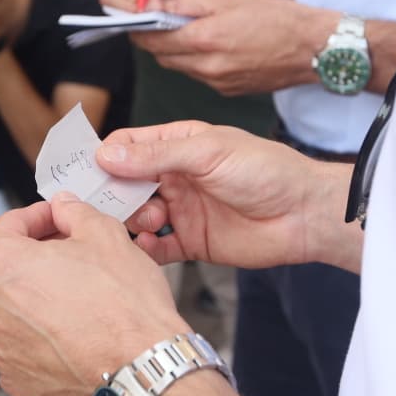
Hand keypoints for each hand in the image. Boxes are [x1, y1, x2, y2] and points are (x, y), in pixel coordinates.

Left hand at [0, 195, 186, 395]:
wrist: (142, 369)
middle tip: (74, 258)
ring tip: (79, 299)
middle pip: (8, 271)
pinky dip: (43, 339)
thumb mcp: (105, 234)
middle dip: (38, 260)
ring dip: (39, 301)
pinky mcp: (15, 380)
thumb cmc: (124, 305)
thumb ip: (74, 212)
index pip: (9, 226)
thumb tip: (64, 207)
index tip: (57, 219)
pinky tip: (74, 333)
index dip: (40, 217)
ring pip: (14, 312)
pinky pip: (24, 349)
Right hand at [94, 121, 361, 272]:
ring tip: (151, 220)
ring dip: (134, 220)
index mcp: (179, 145)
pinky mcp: (192, 242)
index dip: (106, 158)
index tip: (90, 171)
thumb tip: (106, 155)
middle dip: (114, 194)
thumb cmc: (267, 171)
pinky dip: (146, 250)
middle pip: (126, 184)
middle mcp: (176, 177)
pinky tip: (149, 246)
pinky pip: (157, 249)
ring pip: (137, 216)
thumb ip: (157, 155)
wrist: (305, 214)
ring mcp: (182, 210)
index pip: (128, 146)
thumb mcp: (208, 152)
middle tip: (111, 204)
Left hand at [130, 0, 336, 95]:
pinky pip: (199, 75)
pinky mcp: (228, 89)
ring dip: (173, 51)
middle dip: (152, 39)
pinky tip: (206, 47)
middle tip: (150, 22)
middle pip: (161, 56)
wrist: (314, 48)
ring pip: (179, 66)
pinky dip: (195, 61)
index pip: (152, 37)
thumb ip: (191, 3)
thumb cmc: (278, 17)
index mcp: (204, 39)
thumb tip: (160, 4)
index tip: (133, 16)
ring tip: (179, 32)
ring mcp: (217, 82)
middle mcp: (207, 66)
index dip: (138, 26)